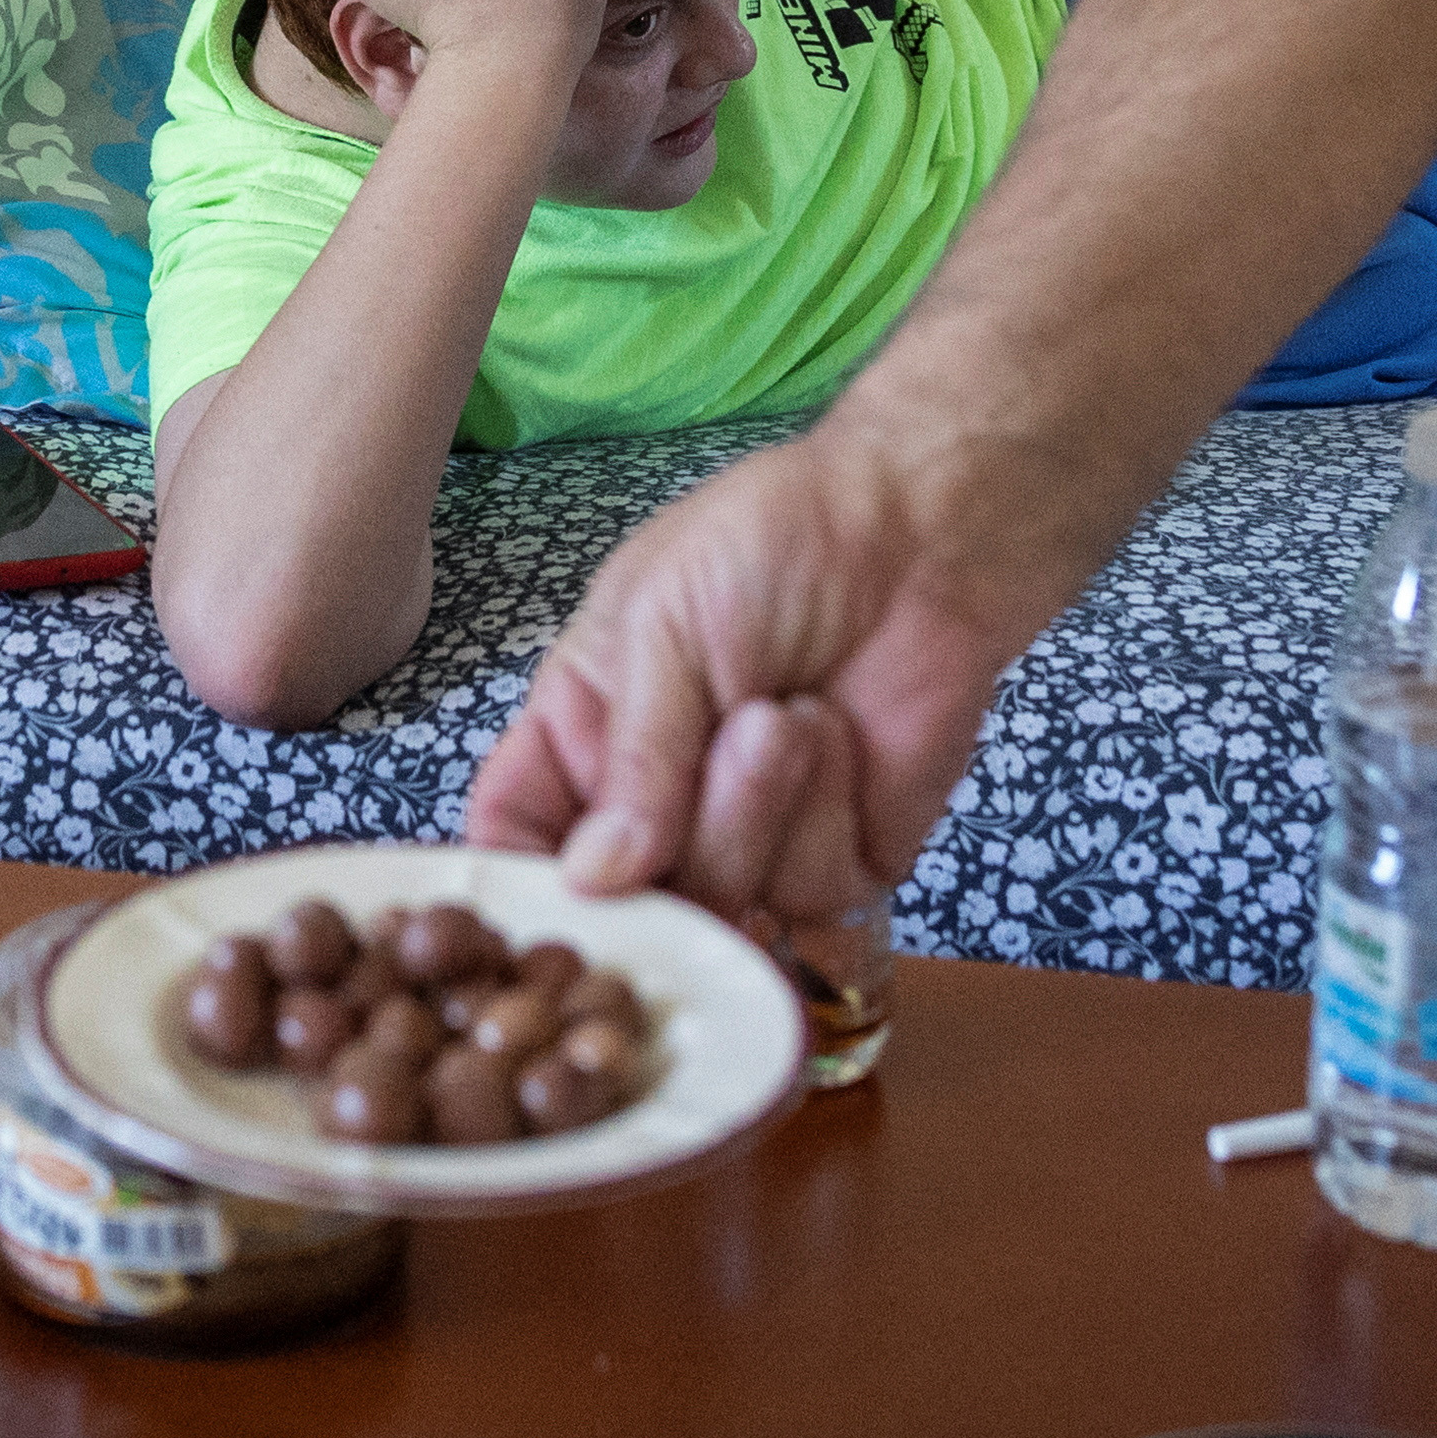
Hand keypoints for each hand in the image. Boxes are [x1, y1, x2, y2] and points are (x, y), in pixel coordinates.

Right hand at [464, 411, 1060, 917]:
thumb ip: (629, 758)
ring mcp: (747, 842)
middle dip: (665, 834)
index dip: (518, 879)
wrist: (922, 535)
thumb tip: (592, 879)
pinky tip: (837, 732)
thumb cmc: (772, 545)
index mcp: (582, 734)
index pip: (514, 834)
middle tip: (706, 746)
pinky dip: (821, 811)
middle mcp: (656, 803)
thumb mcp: (662, 624)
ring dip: (750, 803)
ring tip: (785, 710)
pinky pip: (804, 892)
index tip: (545, 890)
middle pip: (619, 899)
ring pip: (716, 902)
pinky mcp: (837, 864)